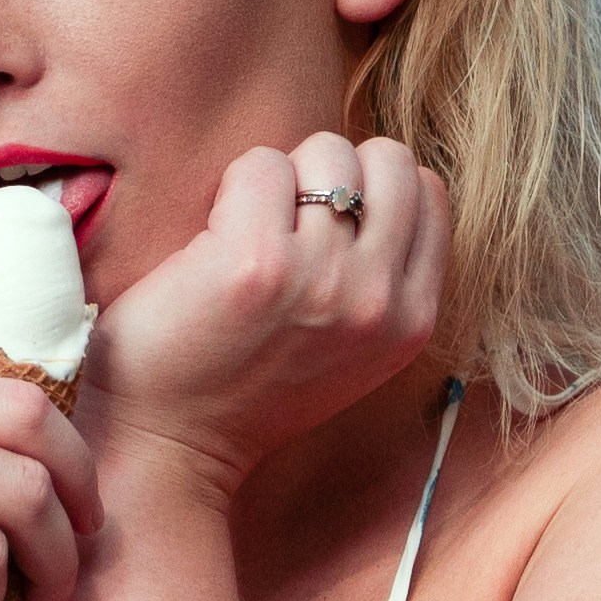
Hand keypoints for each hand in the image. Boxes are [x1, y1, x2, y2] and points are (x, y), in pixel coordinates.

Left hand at [84, 134, 450, 501]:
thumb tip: (375, 187)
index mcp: (411, 321)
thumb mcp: (354, 350)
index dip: (374, 188)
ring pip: (328, 153)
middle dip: (337, 171)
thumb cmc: (249, 388)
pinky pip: (262, 165)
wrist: (173, 447)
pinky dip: (233, 186)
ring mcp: (322, 278)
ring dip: (284, 176)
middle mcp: (378, 299)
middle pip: (390, 161)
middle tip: (289, 219)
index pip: (427, 192)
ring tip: (250, 231)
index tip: (327, 224)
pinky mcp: (257, 261)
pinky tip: (213, 240)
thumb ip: (382, 279)